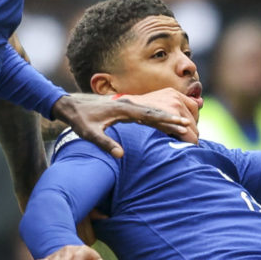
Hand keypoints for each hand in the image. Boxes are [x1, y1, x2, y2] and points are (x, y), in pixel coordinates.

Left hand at [52, 93, 192, 158]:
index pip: (149, 114)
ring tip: (185, 123)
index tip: (181, 123)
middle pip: (155, 111)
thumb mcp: (89, 133)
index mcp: (122, 108)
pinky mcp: (125, 108)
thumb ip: (105, 143)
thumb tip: (120, 155)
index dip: (166, 119)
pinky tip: (167, 122)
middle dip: (173, 118)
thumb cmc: (80, 120)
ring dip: (167, 116)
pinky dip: (158, 117)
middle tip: (189, 125)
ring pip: (152, 110)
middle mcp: (128, 104)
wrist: (71, 105)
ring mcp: (127, 105)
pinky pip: (146, 113)